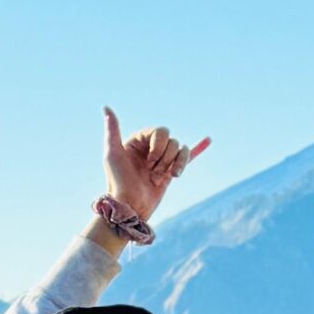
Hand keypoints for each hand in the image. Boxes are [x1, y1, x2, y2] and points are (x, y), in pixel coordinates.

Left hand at [102, 110, 209, 224]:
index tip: (147, 162)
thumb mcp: (112, 153)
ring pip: (179, 149)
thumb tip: (106, 107)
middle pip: (171, 140)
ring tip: (158, 178)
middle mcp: (150, 148)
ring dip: (172, 164)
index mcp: (138, 141)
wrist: (130, 207)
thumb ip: (112, 130)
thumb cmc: (118, 181)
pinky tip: (207, 140)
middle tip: (151, 171)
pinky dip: (195, 151)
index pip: (159, 131)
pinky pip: (186, 156)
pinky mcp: (170, 171)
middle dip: (164, 156)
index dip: (157, 146)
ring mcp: (161, 160)